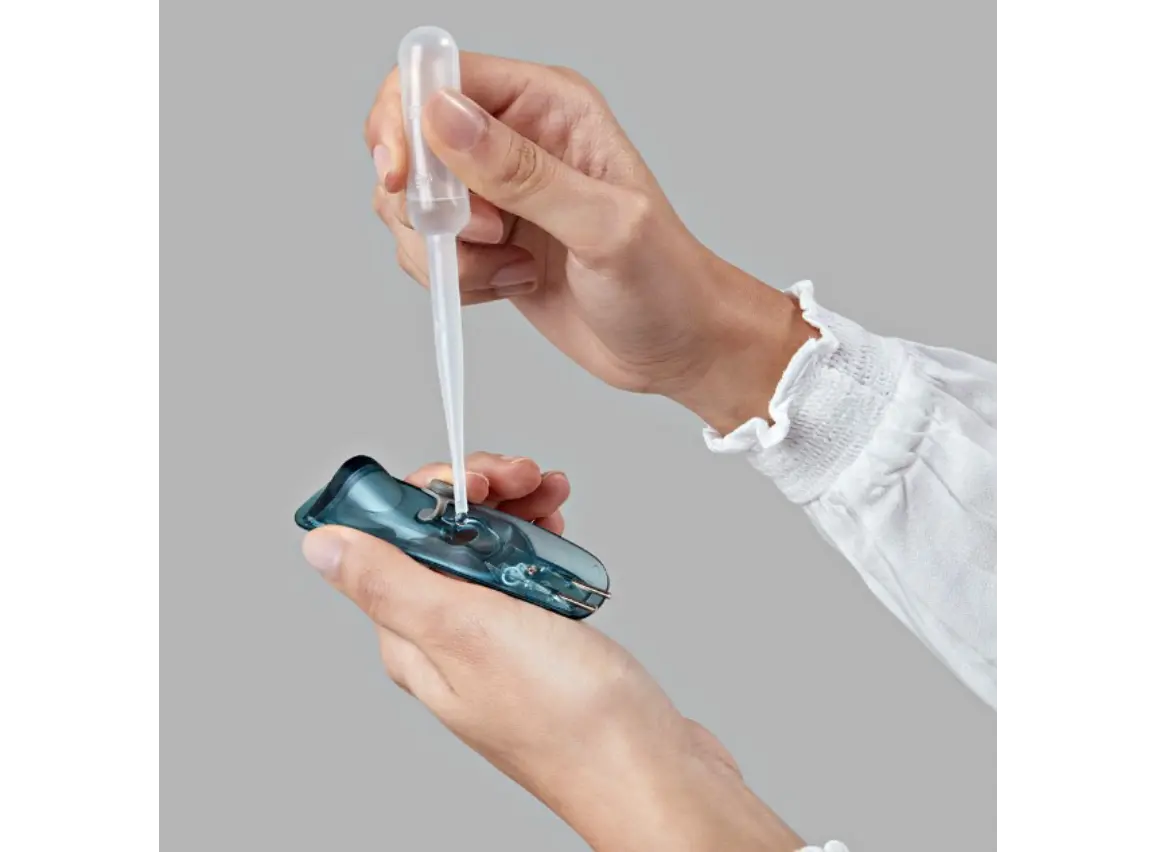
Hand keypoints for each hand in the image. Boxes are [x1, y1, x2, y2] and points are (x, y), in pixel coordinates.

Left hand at [302, 452, 803, 850]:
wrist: (649, 771)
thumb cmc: (568, 719)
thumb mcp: (469, 632)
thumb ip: (390, 583)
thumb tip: (320, 546)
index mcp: (414, 638)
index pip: (393, 538)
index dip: (431, 492)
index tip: (478, 477)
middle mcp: (447, 640)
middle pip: (442, 537)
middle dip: (483, 493)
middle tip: (527, 480)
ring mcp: (495, 641)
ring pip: (488, 549)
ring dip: (517, 511)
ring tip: (553, 496)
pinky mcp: (538, 642)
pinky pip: (525, 573)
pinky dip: (543, 543)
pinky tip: (564, 535)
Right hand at [366, 55, 816, 434]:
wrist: (677, 347)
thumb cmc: (665, 282)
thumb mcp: (602, 226)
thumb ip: (521, 173)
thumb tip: (443, 116)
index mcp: (548, 105)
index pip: (440, 76)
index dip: (405, 120)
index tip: (406, 180)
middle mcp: (514, 139)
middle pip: (410, 141)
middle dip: (430, 202)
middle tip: (487, 235)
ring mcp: (495, 193)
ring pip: (410, 204)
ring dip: (447, 249)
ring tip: (513, 268)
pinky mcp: (484, 242)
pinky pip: (426, 249)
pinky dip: (456, 278)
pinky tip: (514, 285)